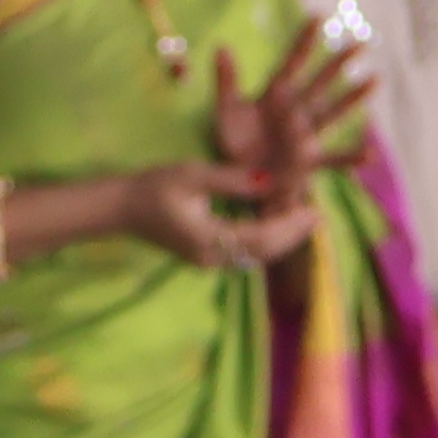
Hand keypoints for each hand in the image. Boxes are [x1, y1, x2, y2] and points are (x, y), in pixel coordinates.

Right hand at [112, 156, 314, 267]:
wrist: (121, 208)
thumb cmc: (153, 187)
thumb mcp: (192, 174)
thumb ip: (232, 179)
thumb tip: (270, 181)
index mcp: (207, 239)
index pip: (260, 237)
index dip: (289, 226)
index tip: (313, 211)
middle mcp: (211, 258)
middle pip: (263, 252)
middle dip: (292, 234)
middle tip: (317, 215)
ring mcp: (209, 262)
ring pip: (257, 256)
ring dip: (282, 239)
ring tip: (304, 219)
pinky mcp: (207, 257)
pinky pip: (246, 253)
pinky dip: (267, 240)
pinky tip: (279, 224)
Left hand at [217, 25, 376, 213]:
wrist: (239, 175)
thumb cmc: (234, 139)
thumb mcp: (225, 109)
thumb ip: (226, 80)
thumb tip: (221, 46)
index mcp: (275, 94)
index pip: (293, 62)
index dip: (304, 40)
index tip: (318, 15)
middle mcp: (295, 110)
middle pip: (321, 81)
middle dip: (339, 63)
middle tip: (360, 43)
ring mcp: (305, 134)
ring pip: (333, 111)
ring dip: (353, 97)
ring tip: (374, 79)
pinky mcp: (308, 160)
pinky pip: (334, 159)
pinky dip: (352, 158)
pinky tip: (371, 155)